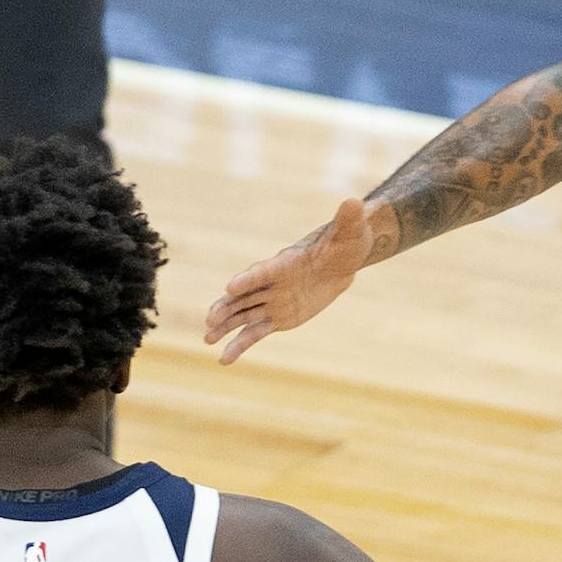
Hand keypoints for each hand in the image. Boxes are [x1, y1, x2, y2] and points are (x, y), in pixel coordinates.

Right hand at [204, 197, 381, 363]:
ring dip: (225, 326)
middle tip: (211, 319)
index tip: (231, 287)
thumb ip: (347, 219)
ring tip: (207, 339)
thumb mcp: (349, 231)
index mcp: (285, 263)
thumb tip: (354, 202)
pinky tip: (224, 360)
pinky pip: (255, 333)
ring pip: (244, 315)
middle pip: (244, 295)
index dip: (249, 279)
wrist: (342, 261)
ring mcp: (272, 300)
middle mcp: (272, 282)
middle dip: (227, 307)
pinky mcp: (278, 318)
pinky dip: (240, 345)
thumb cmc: (345, 242)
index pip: (263, 272)